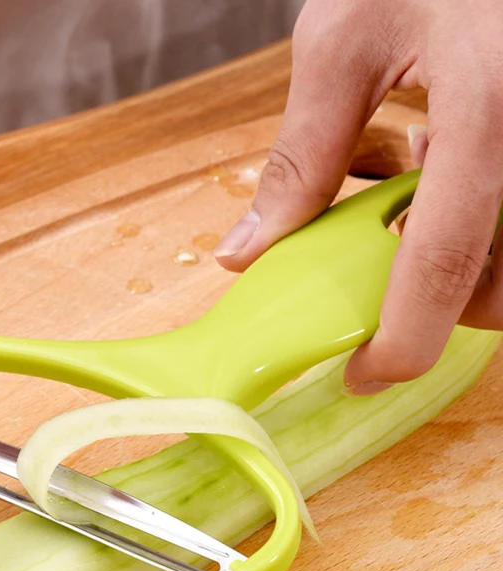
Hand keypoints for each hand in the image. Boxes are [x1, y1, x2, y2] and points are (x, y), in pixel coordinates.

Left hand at [215, 0, 502, 393]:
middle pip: (499, 284)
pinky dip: (484, 224)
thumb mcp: (347, 41)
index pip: (441, 263)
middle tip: (384, 272)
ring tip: (417, 203)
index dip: (402, 340)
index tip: (364, 373)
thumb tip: (248, 250)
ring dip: (462, 263)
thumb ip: (301, 155)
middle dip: (440, 306)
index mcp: (484, 111)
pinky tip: (449, 172)